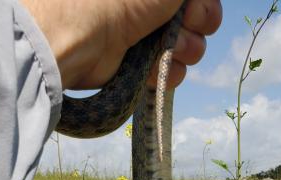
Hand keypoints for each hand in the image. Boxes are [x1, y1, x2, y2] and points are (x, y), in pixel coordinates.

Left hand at [19, 0, 222, 89]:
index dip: (203, 1)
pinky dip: (170, 73)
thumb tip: (194, 0)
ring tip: (176, 48)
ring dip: (188, 48)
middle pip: (194, 15)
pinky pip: (168, 72)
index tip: (199, 4)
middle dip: (200, 21)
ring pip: (186, 45)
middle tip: (192, 23)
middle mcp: (147, 5)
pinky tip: (162, 68)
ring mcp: (143, 35)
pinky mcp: (137, 66)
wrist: (77, 38)